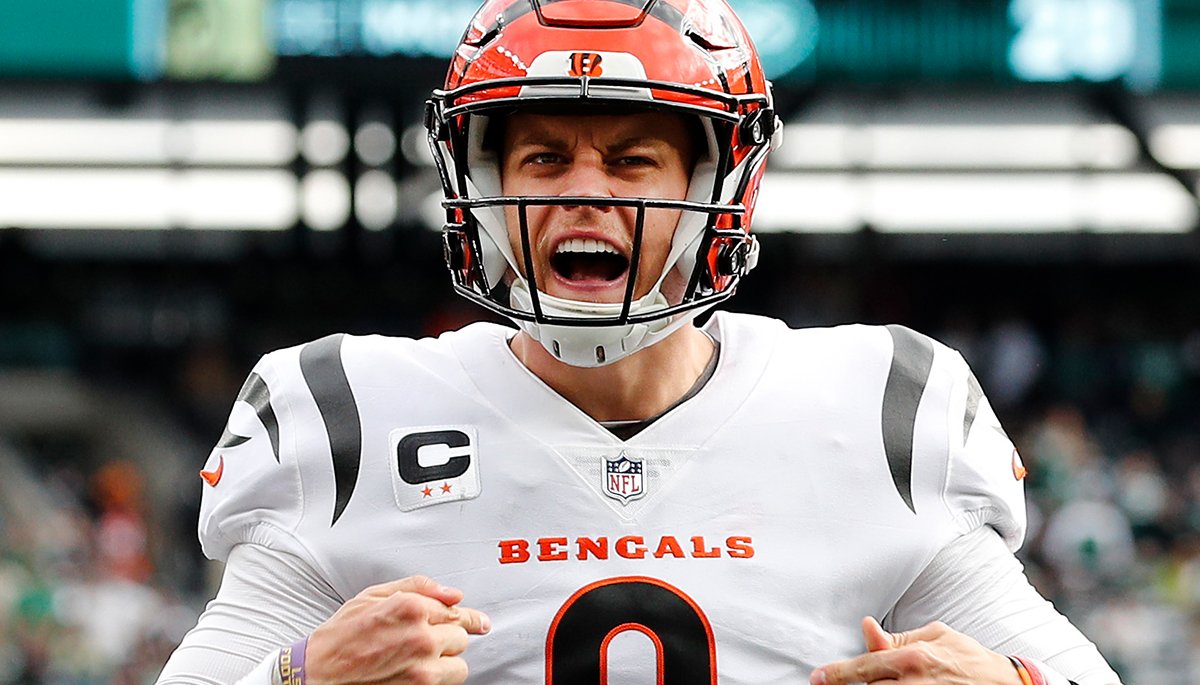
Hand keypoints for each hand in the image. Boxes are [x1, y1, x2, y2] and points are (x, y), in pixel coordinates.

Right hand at [306, 575, 490, 684]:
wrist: (317, 674)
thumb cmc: (341, 636)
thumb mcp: (373, 596)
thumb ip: (418, 588)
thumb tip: (452, 593)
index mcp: (410, 608)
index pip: (456, 610)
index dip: (468, 617)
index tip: (479, 622)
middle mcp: (420, 637)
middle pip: (460, 637)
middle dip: (446, 638)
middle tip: (424, 641)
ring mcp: (421, 669)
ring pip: (459, 665)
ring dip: (445, 662)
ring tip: (419, 659)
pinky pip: (445, 684)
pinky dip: (436, 679)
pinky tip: (415, 671)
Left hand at [810, 617, 1019, 684]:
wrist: (1005, 684)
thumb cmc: (969, 658)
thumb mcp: (936, 636)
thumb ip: (898, 637)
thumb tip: (866, 628)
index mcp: (913, 658)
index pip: (864, 667)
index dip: (837, 674)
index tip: (818, 678)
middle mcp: (914, 683)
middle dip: (856, 683)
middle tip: (846, 679)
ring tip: (884, 679)